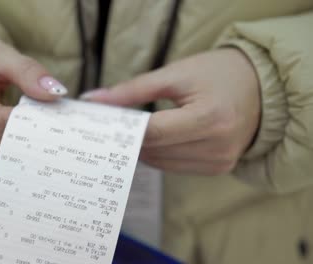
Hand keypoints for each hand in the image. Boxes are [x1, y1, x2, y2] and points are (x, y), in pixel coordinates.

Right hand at [0, 34, 67, 161]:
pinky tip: (26, 133)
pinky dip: (13, 145)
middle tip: (55, 125)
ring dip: (21, 142)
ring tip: (42, 127)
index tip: (52, 118)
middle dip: (26, 133)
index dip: (25, 122)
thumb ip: (27, 72)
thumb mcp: (0, 54)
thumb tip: (54, 92)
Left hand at [81, 49, 260, 174]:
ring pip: (160, 162)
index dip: (123, 128)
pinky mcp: (218, 168)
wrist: (261, 88)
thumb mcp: (175, 73)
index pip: (152, 132)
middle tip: (111, 123)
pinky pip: (174, 166)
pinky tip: (155, 138)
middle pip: (153, 150)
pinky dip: (159, 153)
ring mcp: (219, 162)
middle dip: (128, 138)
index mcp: (209, 118)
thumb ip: (132, 90)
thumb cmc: (218, 73)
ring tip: (132, 130)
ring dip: (142, 147)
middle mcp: (217, 146)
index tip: (101, 119)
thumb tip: (93, 100)